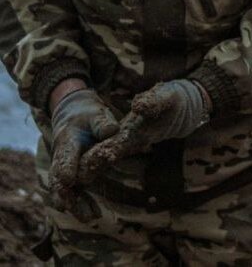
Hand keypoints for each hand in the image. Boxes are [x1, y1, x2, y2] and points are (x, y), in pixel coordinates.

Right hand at [48, 88, 118, 215]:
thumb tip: (111, 131)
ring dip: (75, 204)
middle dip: (68, 195)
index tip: (69, 179)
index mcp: (67, 140)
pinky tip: (93, 216)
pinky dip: (80, 203)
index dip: (66, 167)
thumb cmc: (87, 114)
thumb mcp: (96, 113)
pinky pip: (73, 192)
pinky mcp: (70, 175)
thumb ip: (103, 123)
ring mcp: (63, 168)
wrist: (73, 115)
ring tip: (90, 219)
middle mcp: (61, 157)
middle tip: (77, 208)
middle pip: (59, 180)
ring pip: (64, 190)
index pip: (65, 156)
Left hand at [78, 79, 208, 180]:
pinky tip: (75, 170)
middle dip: (87, 169)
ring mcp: (127, 143)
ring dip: (86, 170)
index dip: (100, 155)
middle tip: (65, 182)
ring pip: (103, 159)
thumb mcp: (168, 97)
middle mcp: (131, 142)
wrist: (182, 111)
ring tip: (64, 183)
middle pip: (105, 157)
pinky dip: (91, 164)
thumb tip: (138, 105)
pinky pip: (105, 155)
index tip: (84, 165)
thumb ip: (154, 102)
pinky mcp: (124, 140)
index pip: (117, 146)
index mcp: (139, 132)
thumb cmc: (175, 103)